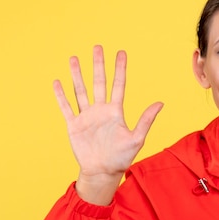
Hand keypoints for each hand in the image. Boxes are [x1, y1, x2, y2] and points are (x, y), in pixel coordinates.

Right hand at [53, 45, 162, 203]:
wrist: (102, 172)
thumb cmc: (121, 158)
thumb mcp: (136, 138)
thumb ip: (146, 120)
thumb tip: (160, 103)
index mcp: (115, 111)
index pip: (118, 85)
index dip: (119, 69)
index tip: (121, 53)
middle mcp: (100, 110)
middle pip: (99, 83)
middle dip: (98, 65)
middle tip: (97, 47)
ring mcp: (86, 116)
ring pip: (81, 91)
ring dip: (77, 75)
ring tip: (74, 59)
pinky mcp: (74, 125)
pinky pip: (66, 107)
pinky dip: (61, 96)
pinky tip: (58, 82)